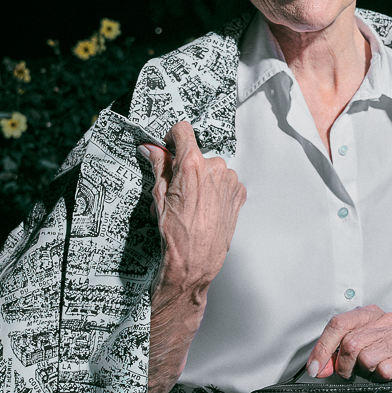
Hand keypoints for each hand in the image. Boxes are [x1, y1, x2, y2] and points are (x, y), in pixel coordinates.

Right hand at [140, 121, 246, 299]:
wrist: (195, 262)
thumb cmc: (176, 233)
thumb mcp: (159, 196)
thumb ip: (158, 166)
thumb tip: (152, 149)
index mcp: (192, 164)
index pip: (183, 130)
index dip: (173, 138)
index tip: (170, 147)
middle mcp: (215, 168)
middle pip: (198, 155)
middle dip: (186, 168)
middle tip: (176, 191)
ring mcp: (230, 182)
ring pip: (212, 170)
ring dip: (203, 181)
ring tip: (191, 205)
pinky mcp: (239, 195)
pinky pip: (226, 183)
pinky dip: (216, 191)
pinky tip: (206, 209)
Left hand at [306, 305, 391, 383]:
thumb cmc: (385, 355)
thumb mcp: (359, 348)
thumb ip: (334, 355)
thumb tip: (318, 368)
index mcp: (370, 313)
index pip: (338, 324)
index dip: (322, 348)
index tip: (315, 368)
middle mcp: (387, 320)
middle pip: (350, 343)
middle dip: (344, 365)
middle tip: (351, 372)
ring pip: (366, 358)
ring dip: (366, 372)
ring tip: (374, 370)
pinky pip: (384, 370)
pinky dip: (380, 378)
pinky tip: (387, 374)